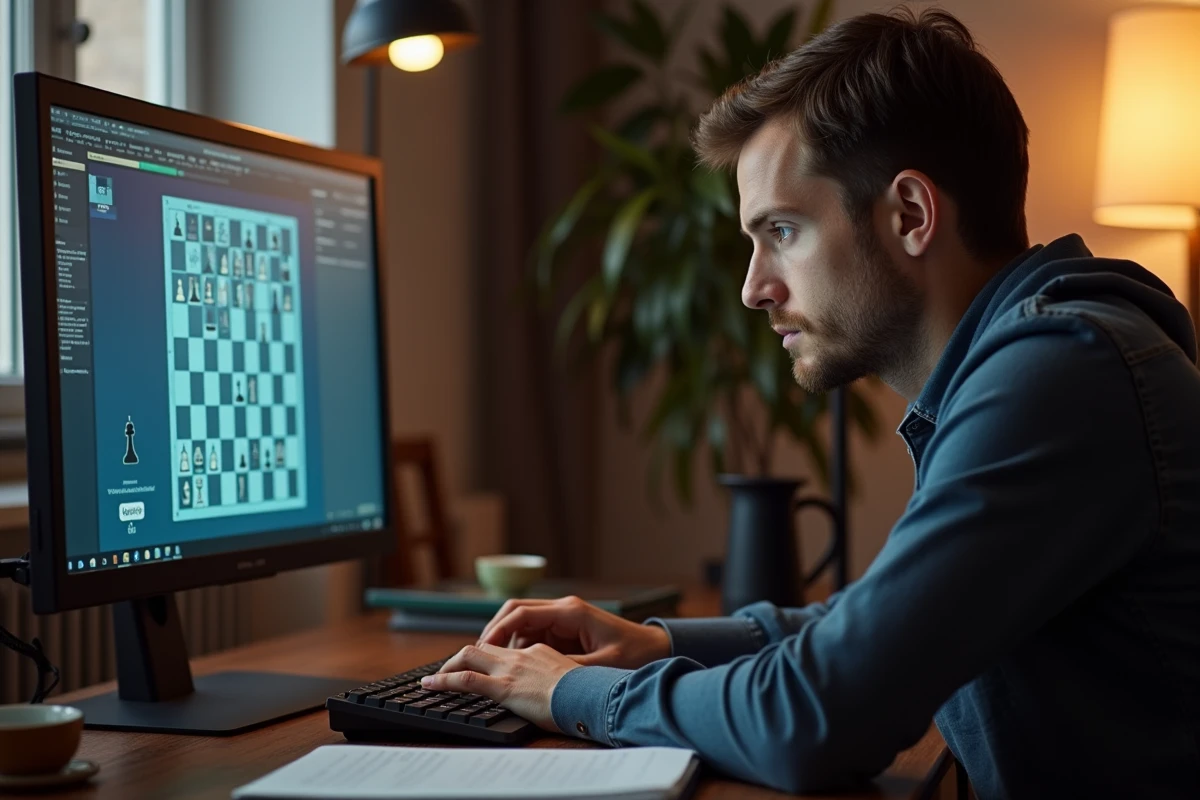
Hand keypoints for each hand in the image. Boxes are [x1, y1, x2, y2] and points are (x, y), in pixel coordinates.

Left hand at [421, 642, 577, 730]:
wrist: (590, 696)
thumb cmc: (590, 692)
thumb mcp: (576, 678)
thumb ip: (561, 678)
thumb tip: (561, 689)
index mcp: (540, 651)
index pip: (510, 649)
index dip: (493, 656)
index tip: (485, 666)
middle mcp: (521, 655)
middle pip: (485, 645)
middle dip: (464, 655)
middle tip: (451, 667)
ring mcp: (510, 669)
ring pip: (469, 656)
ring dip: (449, 665)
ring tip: (435, 677)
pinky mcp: (502, 687)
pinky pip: (465, 680)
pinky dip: (443, 680)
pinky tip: (431, 685)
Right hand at [478, 595, 671, 669]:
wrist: (657, 649)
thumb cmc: (634, 654)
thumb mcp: (600, 666)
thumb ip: (569, 669)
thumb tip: (539, 677)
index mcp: (569, 612)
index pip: (521, 612)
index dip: (497, 628)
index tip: (481, 647)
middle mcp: (563, 610)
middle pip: (515, 611)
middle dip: (494, 631)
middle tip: (478, 655)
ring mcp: (563, 619)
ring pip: (522, 624)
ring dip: (508, 642)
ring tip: (493, 666)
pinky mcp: (566, 630)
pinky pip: (535, 634)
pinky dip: (522, 648)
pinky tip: (517, 667)